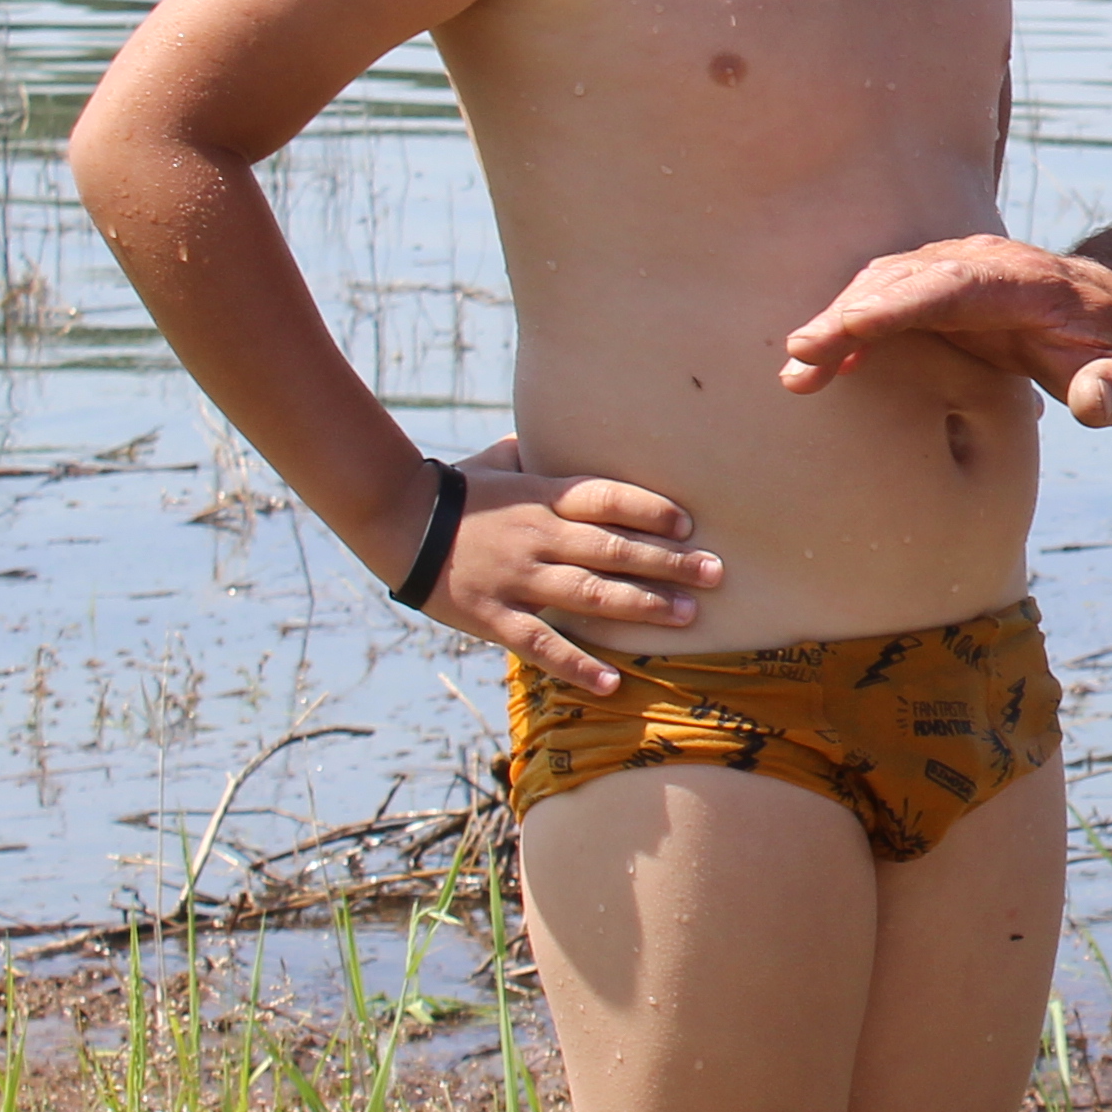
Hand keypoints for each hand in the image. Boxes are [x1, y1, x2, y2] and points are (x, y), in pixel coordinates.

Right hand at [409, 437, 721, 696]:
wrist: (396, 521)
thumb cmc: (459, 490)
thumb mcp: (500, 460)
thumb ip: (541, 452)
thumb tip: (567, 429)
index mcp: (542, 497)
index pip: (606, 498)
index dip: (649, 510)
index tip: (688, 523)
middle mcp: (538, 537)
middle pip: (613, 549)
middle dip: (668, 563)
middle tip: (715, 573)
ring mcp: (518, 579)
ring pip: (590, 595)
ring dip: (642, 607)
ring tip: (687, 616)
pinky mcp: (494, 617)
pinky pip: (542, 645)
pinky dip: (579, 665)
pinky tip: (613, 681)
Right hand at [779, 233, 1111, 427]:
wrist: (1105, 309)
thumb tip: (1097, 404)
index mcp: (1025, 282)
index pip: (955, 283)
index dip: (902, 301)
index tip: (851, 325)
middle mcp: (981, 263)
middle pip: (905, 278)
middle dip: (849, 314)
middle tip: (800, 357)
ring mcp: (952, 267)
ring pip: (883, 283)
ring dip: (836, 322)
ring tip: (797, 372)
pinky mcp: (933, 285)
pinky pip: (881, 297)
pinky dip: (846, 327)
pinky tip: (816, 365)